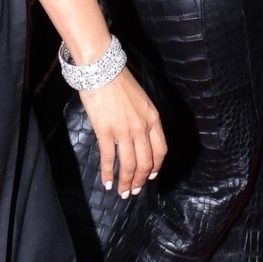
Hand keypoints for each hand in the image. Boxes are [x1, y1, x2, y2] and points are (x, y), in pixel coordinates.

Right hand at [80, 68, 166, 196]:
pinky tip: (107, 182)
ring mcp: (124, 131)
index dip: (155, 167)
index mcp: (153, 119)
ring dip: (126, 182)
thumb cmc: (119, 81)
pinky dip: (108, 173)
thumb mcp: (141, 99)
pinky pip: (109, 158)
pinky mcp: (105, 131)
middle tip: (133, 191)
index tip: (150, 177)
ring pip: (129, 164)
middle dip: (139, 180)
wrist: (102, 69)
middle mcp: (141, 128)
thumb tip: (137, 135)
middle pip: (145, 162)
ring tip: (122, 193)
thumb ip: (142, 118)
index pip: (160, 150)